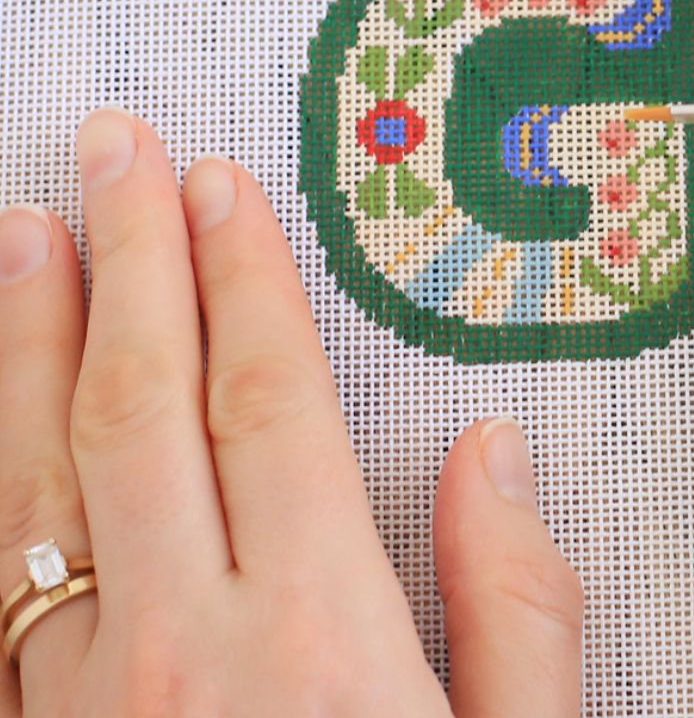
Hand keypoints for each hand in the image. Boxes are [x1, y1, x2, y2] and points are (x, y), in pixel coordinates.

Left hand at [0, 110, 582, 715]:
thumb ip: (516, 609)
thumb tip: (493, 459)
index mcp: (317, 639)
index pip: (266, 402)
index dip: (242, 279)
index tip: (222, 194)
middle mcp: (181, 656)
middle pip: (141, 406)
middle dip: (131, 257)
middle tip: (115, 156)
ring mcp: (81, 706)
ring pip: (39, 479)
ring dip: (31, 340)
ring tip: (30, 240)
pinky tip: (2, 411)